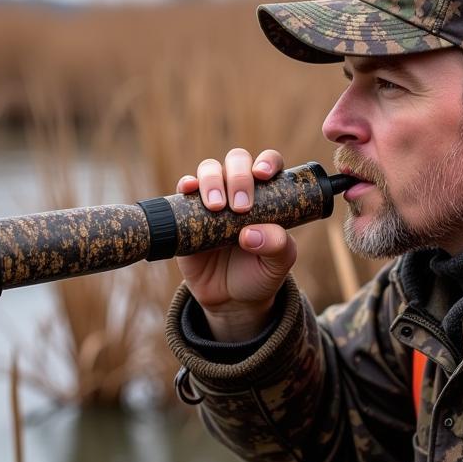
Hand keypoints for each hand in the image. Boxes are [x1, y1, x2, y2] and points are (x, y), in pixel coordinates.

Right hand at [175, 148, 296, 341]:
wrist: (230, 300)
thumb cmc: (259, 274)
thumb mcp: (278, 264)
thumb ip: (277, 246)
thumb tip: (251, 233)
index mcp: (267, 195)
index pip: (268, 164)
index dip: (266, 161)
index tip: (263, 175)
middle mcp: (238, 191)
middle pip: (236, 161)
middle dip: (238, 176)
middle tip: (241, 207)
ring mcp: (212, 199)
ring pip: (209, 169)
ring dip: (212, 180)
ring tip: (216, 207)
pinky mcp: (187, 213)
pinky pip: (184, 189)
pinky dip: (186, 184)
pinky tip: (188, 190)